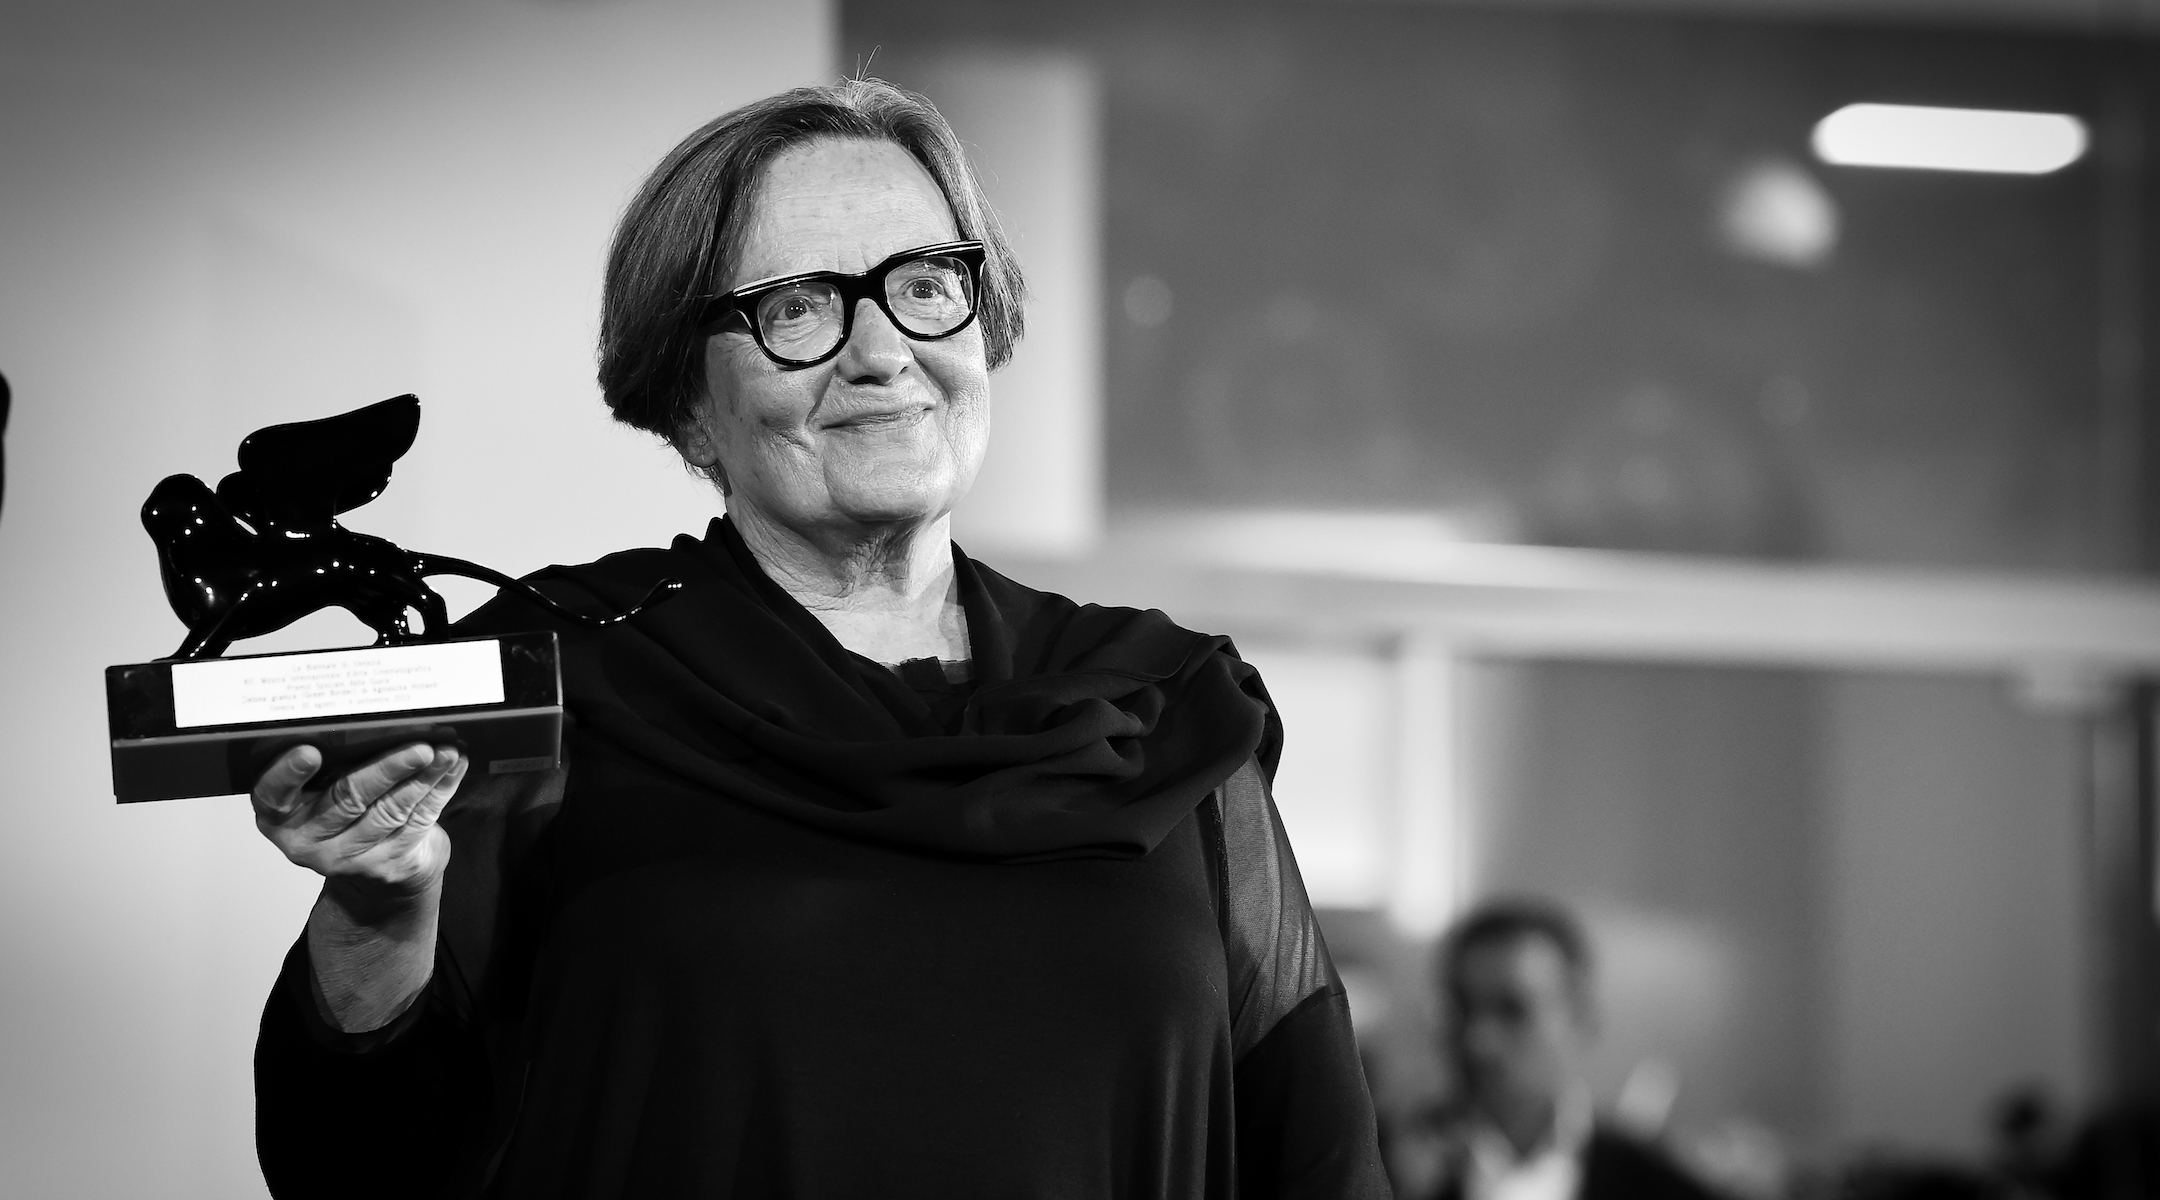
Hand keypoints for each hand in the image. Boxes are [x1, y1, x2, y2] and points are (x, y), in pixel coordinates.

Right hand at [252, 742, 466, 919]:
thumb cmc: (343, 809)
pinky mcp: (386, 865)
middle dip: (387, 769)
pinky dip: (439, 789)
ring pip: (390, 811)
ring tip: (445, 751)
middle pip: (347, 799)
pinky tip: (452, 767)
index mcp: (278, 814)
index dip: (289, 774)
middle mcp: (306, 840)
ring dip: (423, 778)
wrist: (372, 867)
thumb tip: (371, 715)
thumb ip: (332, 759)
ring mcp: (347, 858)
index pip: (274, 794)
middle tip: (417, 746)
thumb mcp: (321, 786)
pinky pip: (417, 822)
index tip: (310, 751)